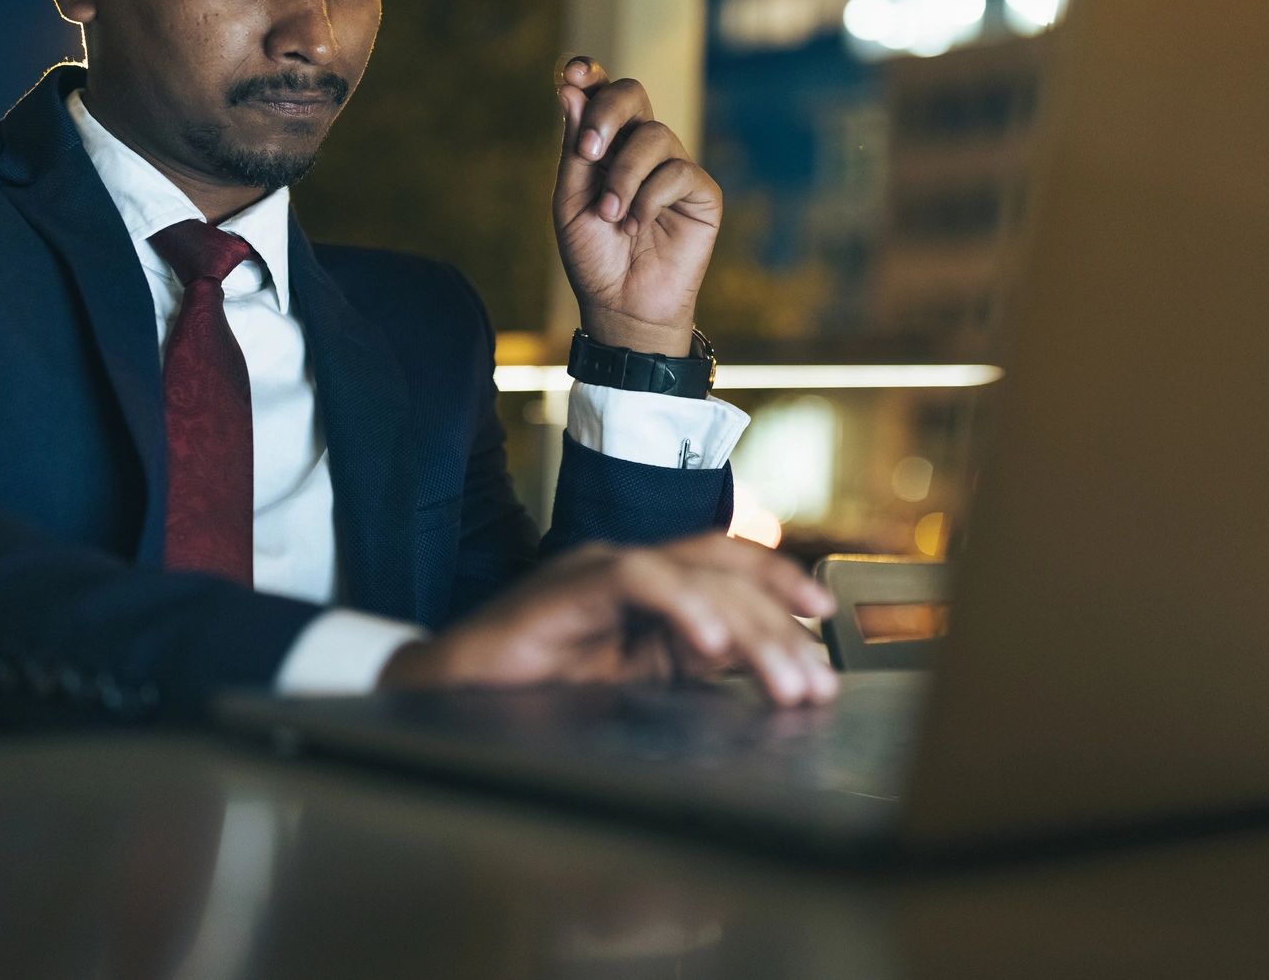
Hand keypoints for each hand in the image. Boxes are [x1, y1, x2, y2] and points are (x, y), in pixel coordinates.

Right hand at [378, 533, 838, 705]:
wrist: (444, 702)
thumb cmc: (532, 696)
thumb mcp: (632, 689)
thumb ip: (688, 673)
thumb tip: (765, 683)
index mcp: (646, 588)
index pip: (727, 565)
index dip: (779, 583)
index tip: (823, 621)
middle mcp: (628, 567)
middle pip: (724, 571)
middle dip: (779, 626)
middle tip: (814, 683)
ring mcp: (597, 570)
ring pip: (695, 573)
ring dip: (750, 628)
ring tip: (782, 682)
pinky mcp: (566, 587)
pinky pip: (638, 579)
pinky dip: (684, 607)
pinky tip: (711, 648)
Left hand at [554, 57, 722, 356]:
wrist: (621, 304)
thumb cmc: (593, 255)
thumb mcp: (570, 200)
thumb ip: (573, 146)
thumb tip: (571, 87)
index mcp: (606, 144)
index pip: (602, 92)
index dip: (591, 74)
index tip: (574, 73)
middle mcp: (641, 148)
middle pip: (633, 94)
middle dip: (607, 115)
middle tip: (588, 153)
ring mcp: (673, 167)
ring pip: (654, 136)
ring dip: (623, 177)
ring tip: (611, 216)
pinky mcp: (700, 192)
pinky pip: (677, 172)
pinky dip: (648, 198)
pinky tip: (637, 226)